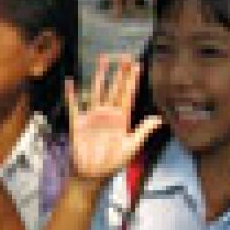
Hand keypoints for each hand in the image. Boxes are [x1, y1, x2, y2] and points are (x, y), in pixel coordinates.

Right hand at [67, 54, 161, 180]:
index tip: (137, 65)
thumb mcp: (131, 147)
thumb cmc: (112, 163)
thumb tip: (159, 119)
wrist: (91, 174)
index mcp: (122, 119)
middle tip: (124, 56)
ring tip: (102, 59)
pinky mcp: (79, 122)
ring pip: (97, 91)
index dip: (133, 80)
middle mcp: (108, 114)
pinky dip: (71, 94)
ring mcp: (93, 116)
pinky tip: (70, 82)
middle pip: (114, 88)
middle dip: (119, 72)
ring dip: (100, 76)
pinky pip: (74, 105)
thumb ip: (143, 131)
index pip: (128, 95)